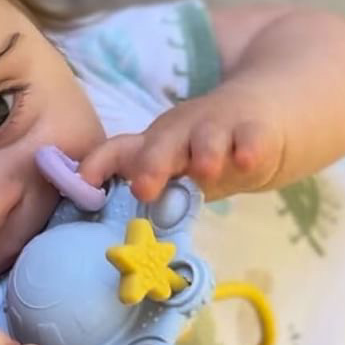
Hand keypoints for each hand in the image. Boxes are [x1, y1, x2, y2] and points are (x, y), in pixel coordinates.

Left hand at [77, 88, 284, 202]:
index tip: (84, 182)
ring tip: (204, 170)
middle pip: (162, 144)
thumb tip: (104, 226)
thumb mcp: (171, 167)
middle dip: (152, 164)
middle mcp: (181, 134)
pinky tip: (246, 160)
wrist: (259, 118)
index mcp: (154, 145)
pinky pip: (251, 140)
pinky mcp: (255, 133)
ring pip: (208, 139)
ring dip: (204, 153)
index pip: (120, 150)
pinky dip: (248, 149)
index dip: (100, 163)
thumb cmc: (201, 152)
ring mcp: (219, 130)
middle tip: (144, 187)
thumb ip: (145, 188)